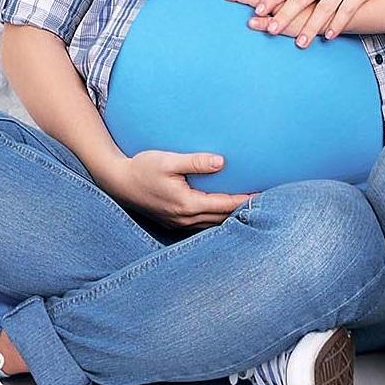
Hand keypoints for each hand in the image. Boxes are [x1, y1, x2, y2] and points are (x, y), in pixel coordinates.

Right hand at [95, 149, 250, 230]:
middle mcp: (185, 218)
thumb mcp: (168, 160)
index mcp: (187, 204)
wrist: (118, 182)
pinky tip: (226, 212)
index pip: (225, 204)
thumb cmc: (142, 167)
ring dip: (231, 217)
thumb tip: (222, 162)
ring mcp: (179, 223)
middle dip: (244, 211)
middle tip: (267, 201)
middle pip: (223, 217)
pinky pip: (203, 224)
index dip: (246, 200)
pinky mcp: (174, 222)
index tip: (264, 194)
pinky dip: (217, 219)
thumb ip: (195, 161)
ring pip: (213, 224)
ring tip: (251, 208)